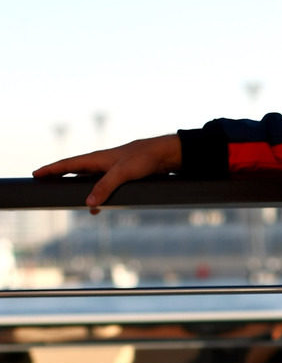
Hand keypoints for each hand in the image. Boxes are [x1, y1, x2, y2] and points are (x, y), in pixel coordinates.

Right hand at [33, 134, 181, 211]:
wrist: (165, 155)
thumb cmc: (144, 158)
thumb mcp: (123, 173)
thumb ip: (105, 187)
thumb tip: (88, 203)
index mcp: (96, 158)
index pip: (67, 164)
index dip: (51, 169)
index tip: (35, 173)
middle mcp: (101, 163)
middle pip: (74, 172)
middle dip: (59, 178)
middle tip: (44, 183)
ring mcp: (110, 170)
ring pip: (89, 181)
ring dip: (79, 190)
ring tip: (66, 201)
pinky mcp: (121, 177)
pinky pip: (102, 187)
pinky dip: (96, 196)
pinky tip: (96, 208)